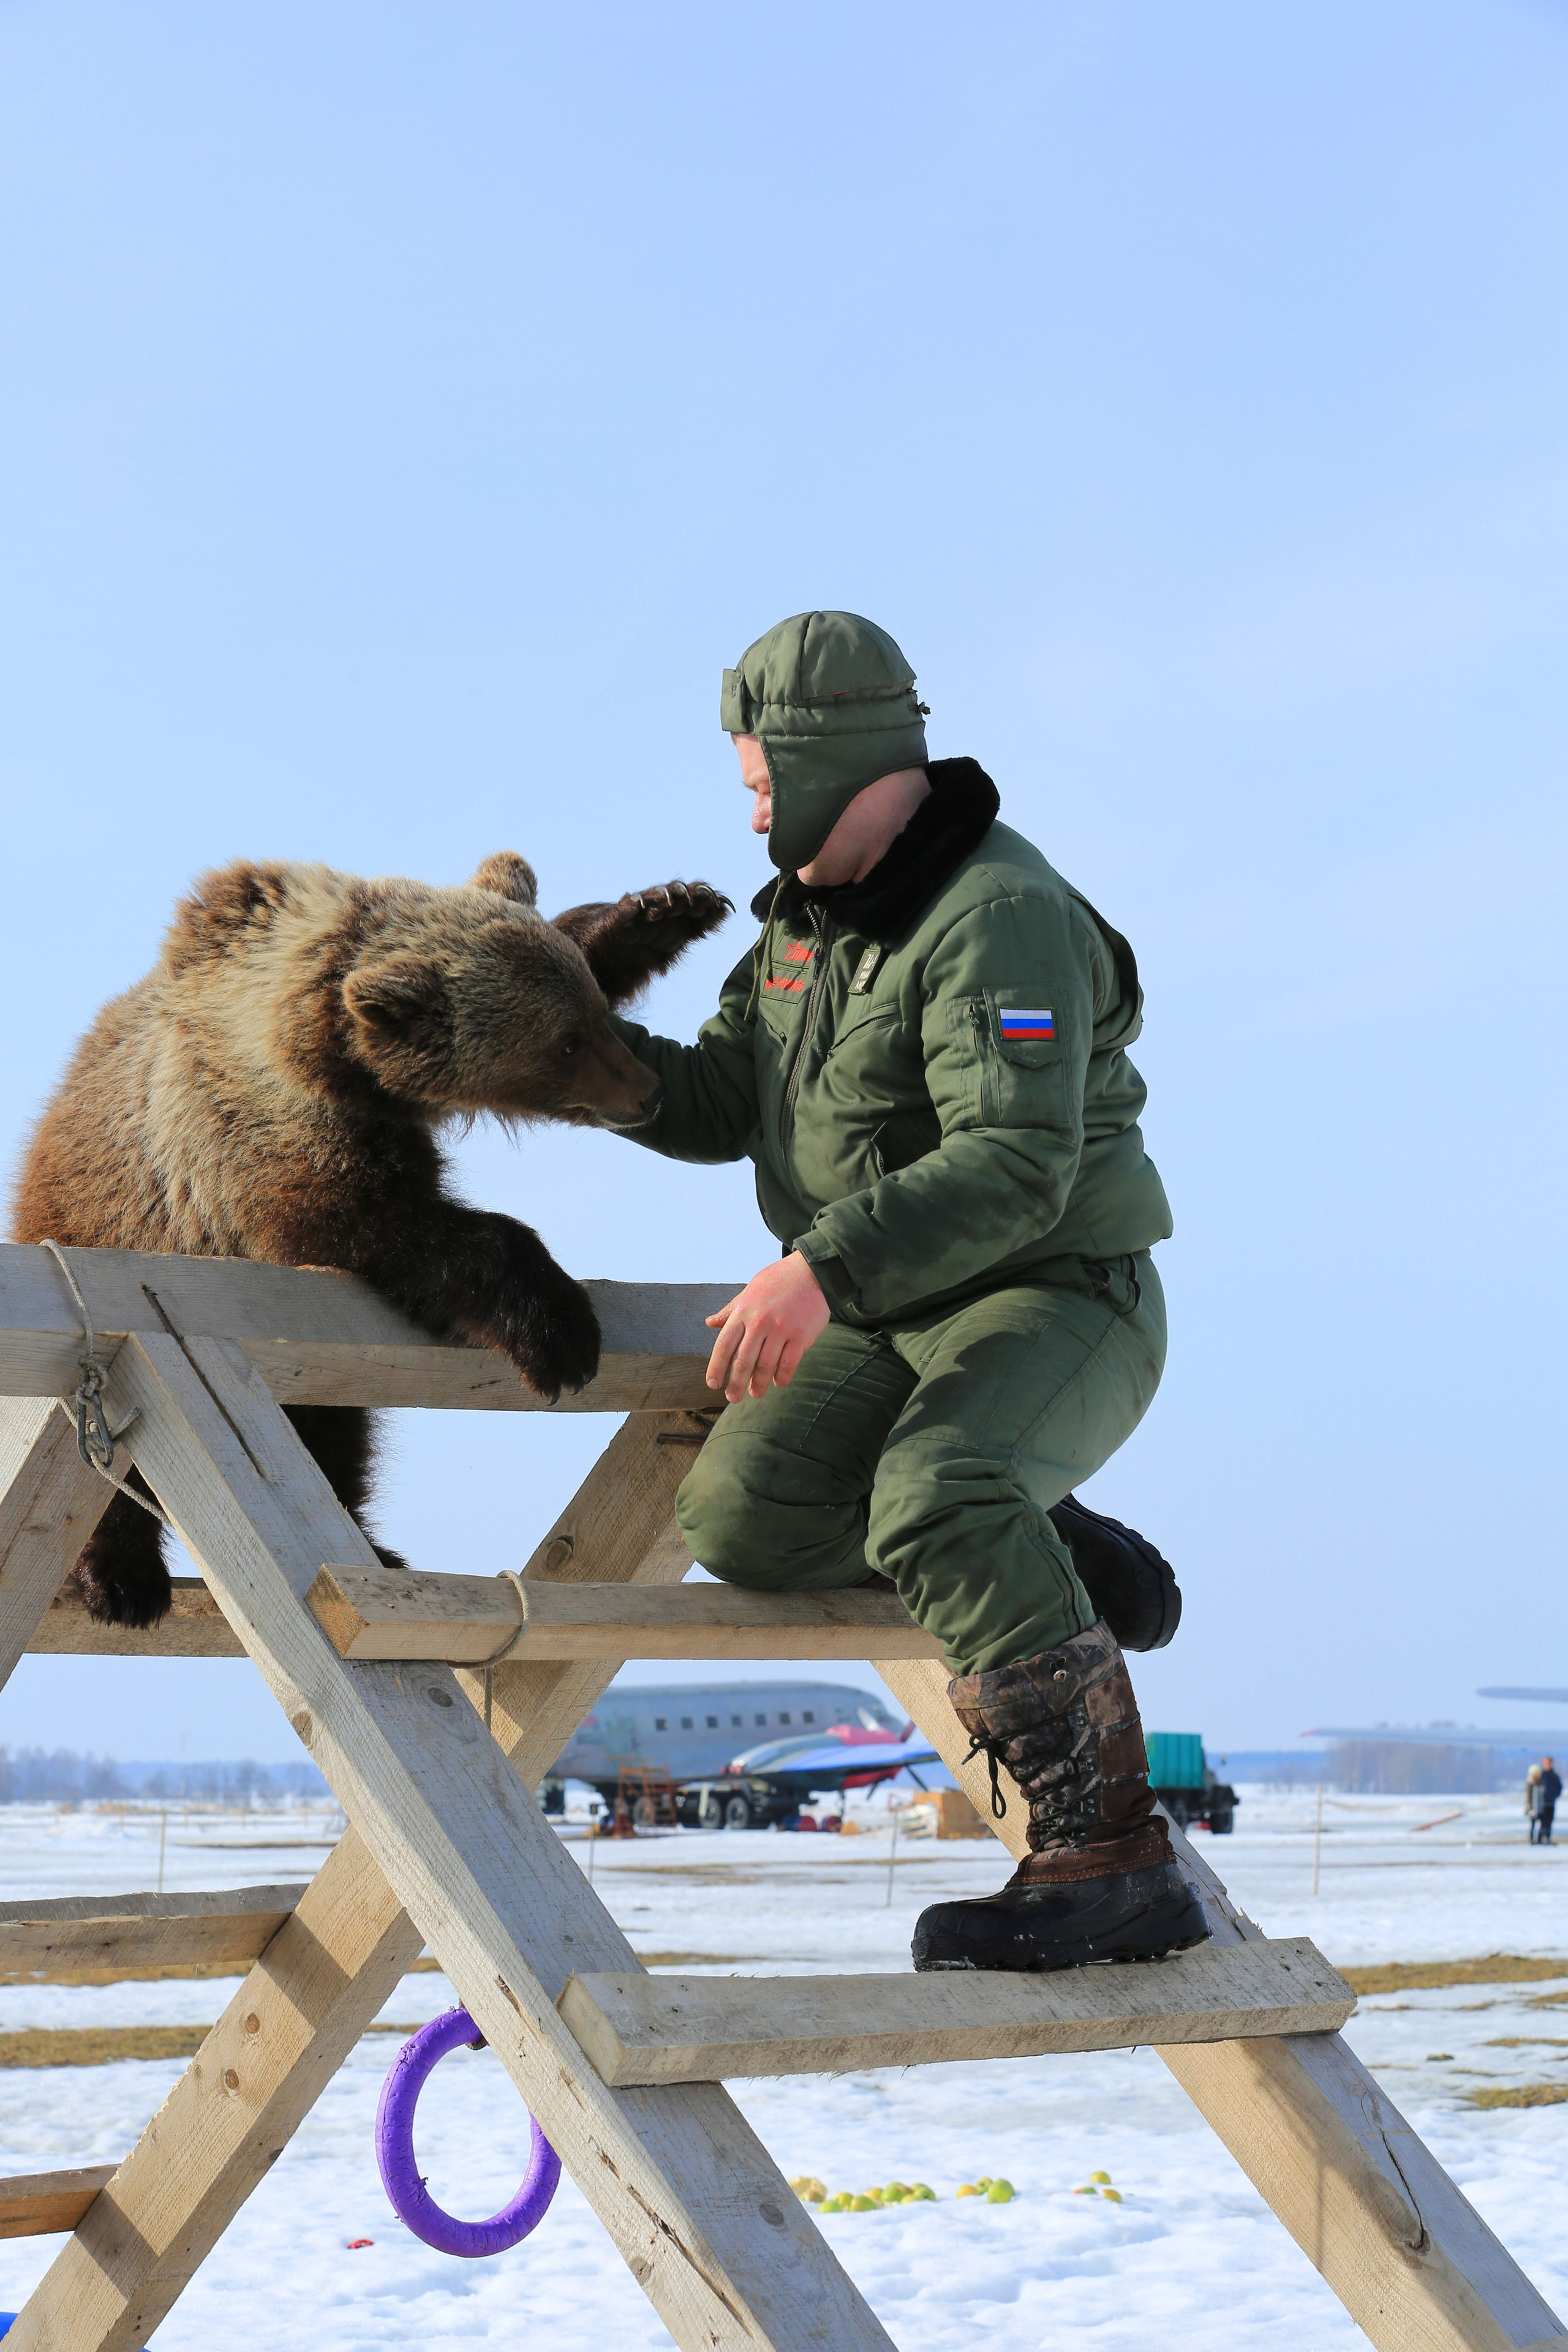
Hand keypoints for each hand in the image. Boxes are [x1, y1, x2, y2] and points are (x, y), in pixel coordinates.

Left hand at [705, 1253, 829, 1402]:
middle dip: (736, 1383)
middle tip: (733, 1398)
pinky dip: (782, 1377)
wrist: (812, 1272)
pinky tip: (778, 1383)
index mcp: (744, 1311)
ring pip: (765, 1366)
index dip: (716, 1367)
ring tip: (756, 1393)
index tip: (713, 1384)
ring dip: (759, 1384)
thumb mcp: (750, 1290)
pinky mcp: (801, 1336)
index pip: (724, 1345)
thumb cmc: (779, 1280)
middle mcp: (760, 1322)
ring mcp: (781, 1329)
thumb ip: (731, 1309)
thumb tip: (710, 1322)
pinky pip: (789, 1363)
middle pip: (743, 1361)